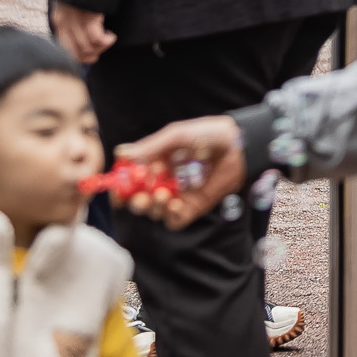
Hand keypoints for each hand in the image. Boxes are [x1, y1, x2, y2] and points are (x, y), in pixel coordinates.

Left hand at [50, 0, 116, 63]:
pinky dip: (107, 41)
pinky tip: (111, 34)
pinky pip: (97, 39)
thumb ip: (72, 15)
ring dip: (101, 48)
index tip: (91, 54)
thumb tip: (83, 34)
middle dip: (92, 56)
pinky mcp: (89, 15)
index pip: (63, 50)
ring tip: (108, 37)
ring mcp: (76, 20)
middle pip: (76, 54)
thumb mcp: (71, 1)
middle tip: (102, 47)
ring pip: (87, 49)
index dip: (78, 58)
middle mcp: (65, 23)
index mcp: (58, 20)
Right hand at [114, 116, 246, 228]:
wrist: (239, 145)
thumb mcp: (177, 136)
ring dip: (153, 207)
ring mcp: (177, 196)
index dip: (121, 187)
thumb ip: (151, 147)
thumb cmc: (208, 135)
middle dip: (135, 201)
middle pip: (137, 200)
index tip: (117, 188)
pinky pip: (174, 221)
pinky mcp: (192, 208)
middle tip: (141, 196)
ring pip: (153, 212)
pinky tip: (176, 204)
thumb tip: (121, 153)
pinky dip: (170, 216)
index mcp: (155, 164)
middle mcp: (163, 182)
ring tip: (164, 194)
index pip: (130, 181)